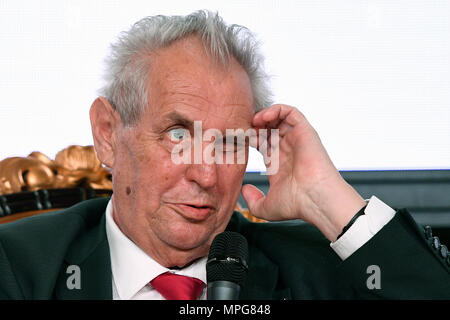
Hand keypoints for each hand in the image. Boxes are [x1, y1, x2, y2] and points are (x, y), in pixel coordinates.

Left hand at [241, 104, 365, 241]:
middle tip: (242, 128)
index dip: (246, 138)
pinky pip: (290, 112)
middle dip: (252, 125)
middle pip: (267, 128)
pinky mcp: (304, 131)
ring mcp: (295, 139)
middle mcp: (286, 149)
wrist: (315, 199)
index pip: (259, 142)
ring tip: (253, 122)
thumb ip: (253, 201)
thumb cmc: (296, 204)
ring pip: (278, 117)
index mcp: (276, 162)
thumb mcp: (266, 207)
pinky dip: (276, 109)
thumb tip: (244, 190)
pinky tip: (263, 118)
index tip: (234, 140)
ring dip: (263, 115)